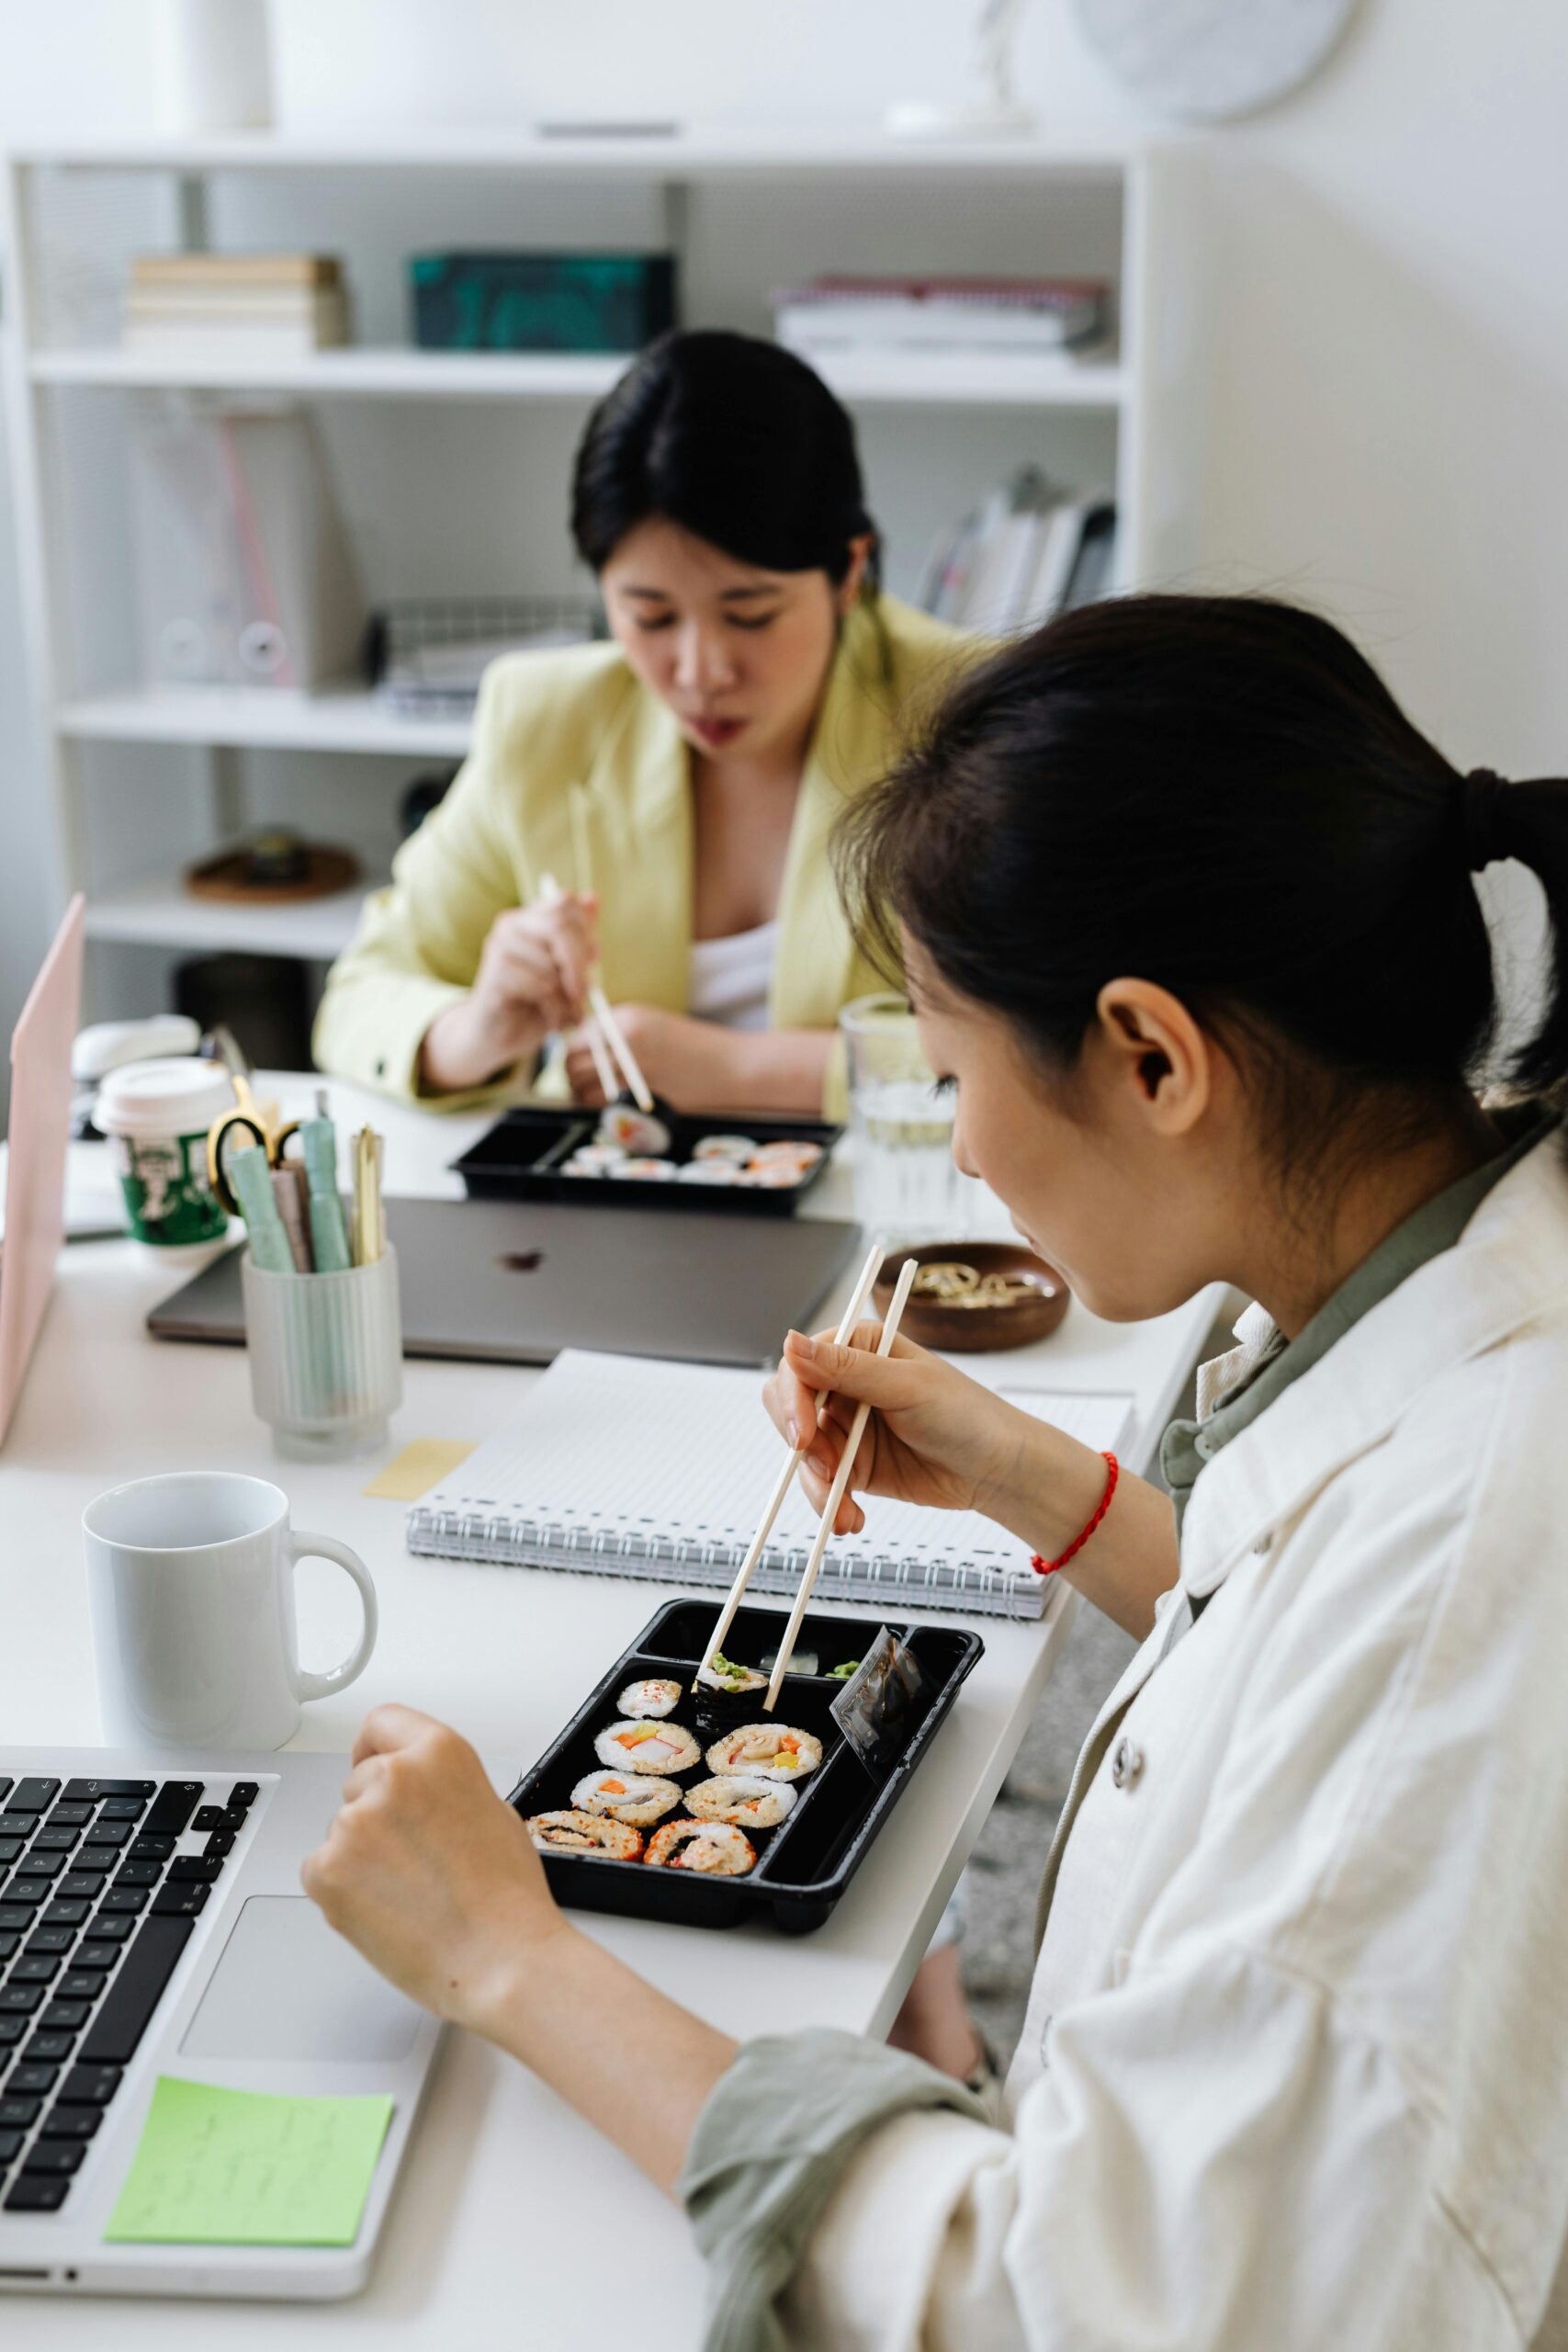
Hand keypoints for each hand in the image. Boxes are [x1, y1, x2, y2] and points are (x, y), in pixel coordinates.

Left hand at [301, 1703, 565, 2030]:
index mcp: (439, 1753)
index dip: (376, 1749)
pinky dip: (343, 1890)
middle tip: (413, 1858)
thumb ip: (443, 1786)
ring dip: (361, 1855)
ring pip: (342, 1830)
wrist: (500, 1960)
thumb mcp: (490, 1809)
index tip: (372, 1763)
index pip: (382, 1723)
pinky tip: (386, 1909)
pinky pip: (321, 1870)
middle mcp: (392, 1777)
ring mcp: (354, 1823)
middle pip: (360, 1781)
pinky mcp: (326, 1871)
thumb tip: (418, 1793)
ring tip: (409, 1892)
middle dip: (376, 1815)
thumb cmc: (507, 1897)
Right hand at [421, 892, 597, 1092]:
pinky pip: (540, 986)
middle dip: (579, 962)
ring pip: (551, 964)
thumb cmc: (533, 1001)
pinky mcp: (494, 975)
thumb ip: (577, 938)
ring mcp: (499, 947)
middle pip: (559, 926)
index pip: (565, 903)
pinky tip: (553, 1020)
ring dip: (569, 997)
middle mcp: (509, 924)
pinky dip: (555, 1008)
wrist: (497, 1036)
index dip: (586, 930)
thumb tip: (593, 900)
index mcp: (527, 917)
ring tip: (568, 1014)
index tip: (594, 957)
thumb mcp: (562, 969)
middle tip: (584, 992)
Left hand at [564, 1000, 736, 1108]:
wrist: (731, 1066)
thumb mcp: (655, 1025)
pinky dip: (595, 1106)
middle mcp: (626, 1038)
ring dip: (578, 1092)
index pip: (580, 1034)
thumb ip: (620, 1032)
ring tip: (584, 1096)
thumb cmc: (695, 1046)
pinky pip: (601, 1102)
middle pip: (574, 1059)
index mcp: (628, 1016)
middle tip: (574, 1082)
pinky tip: (602, 1105)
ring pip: (583, 1084)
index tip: (577, 1061)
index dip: (573, 1050)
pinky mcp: (641, 1092)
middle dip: (569, 1074)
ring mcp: (632, 1067)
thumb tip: (584, 1047)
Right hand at [763, 1323, 1039, 1534]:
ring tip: (845, 1506)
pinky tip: (850, 1516)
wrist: (997, 1470)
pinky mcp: (852, 1465)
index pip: (801, 1365)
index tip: (801, 1434)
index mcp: (860, 1348)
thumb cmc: (968, 1415)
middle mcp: (847, 1385)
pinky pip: (822, 1483)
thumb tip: (792, 1343)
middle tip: (825, 1468)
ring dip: (818, 1485)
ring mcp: (847, 1427)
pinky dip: (830, 1503)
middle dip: (801, 1444)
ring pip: (803, 1455)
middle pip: (790, 1408)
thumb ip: (847, 1368)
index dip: (792, 1399)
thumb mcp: (907, 1386)